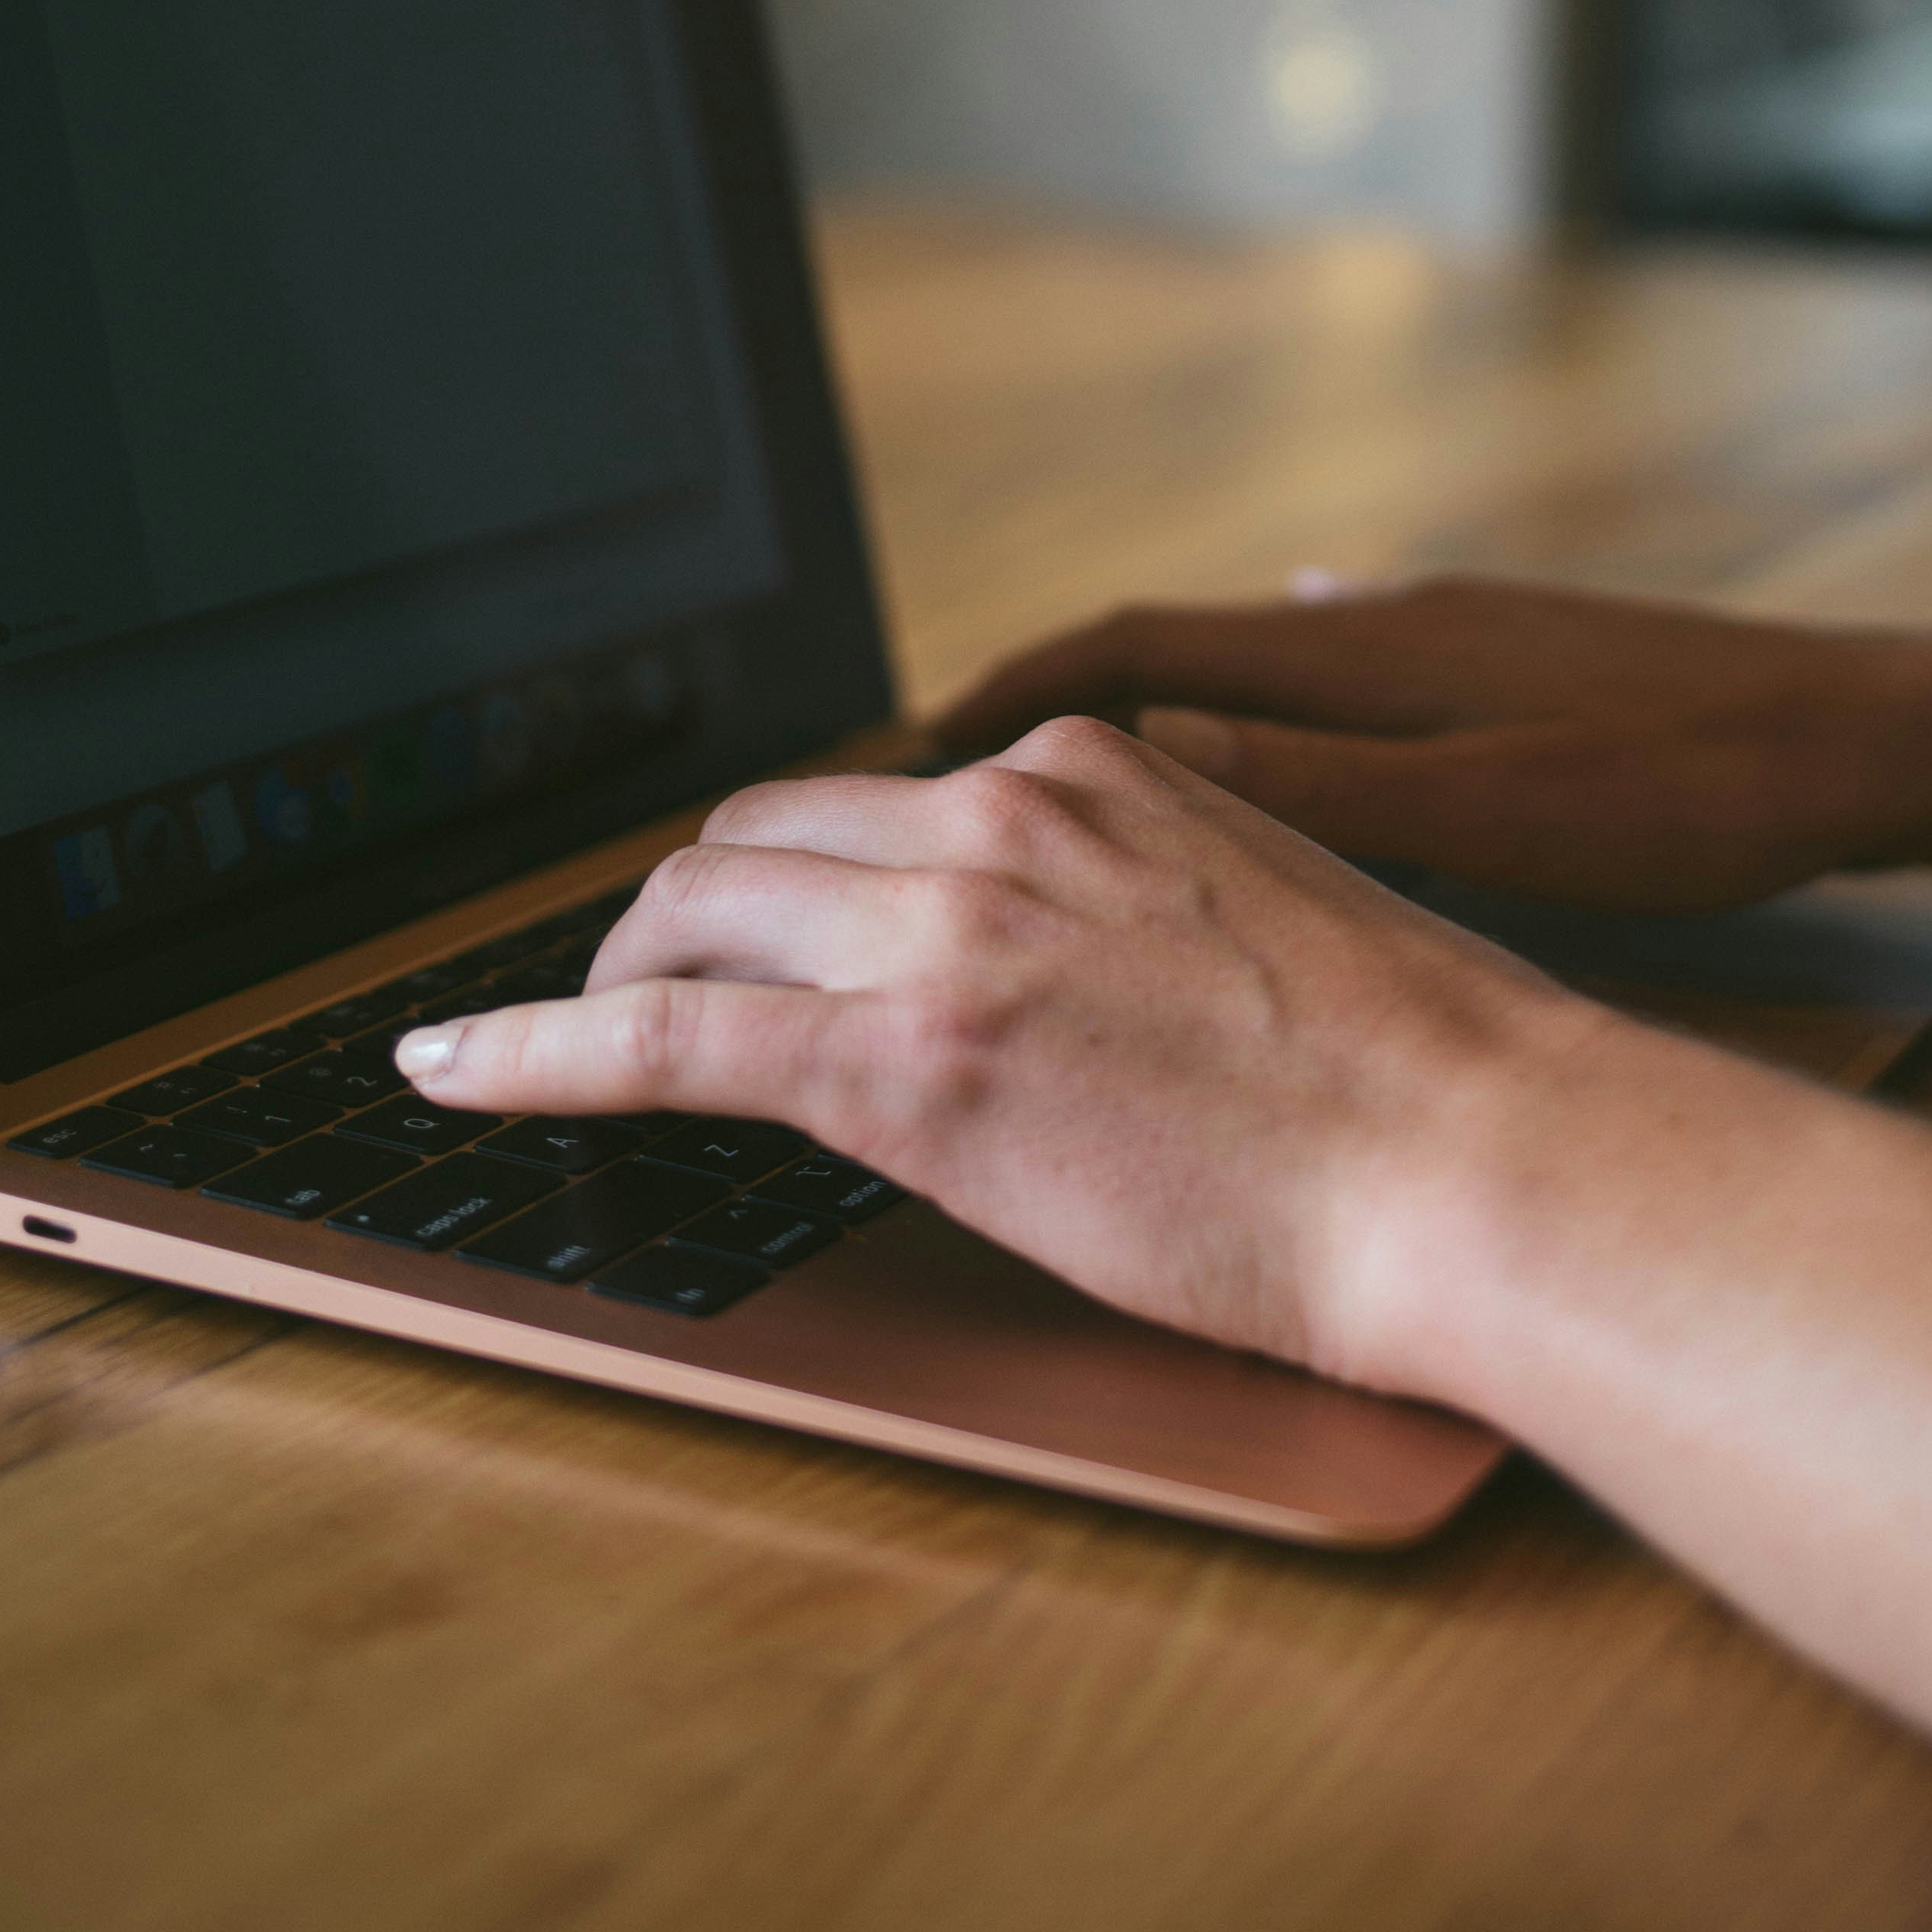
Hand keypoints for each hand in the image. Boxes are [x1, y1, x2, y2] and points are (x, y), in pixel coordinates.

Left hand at [392, 716, 1578, 1386]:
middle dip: (677, 911)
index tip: (743, 915)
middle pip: (754, 839)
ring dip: (604, 975)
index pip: (869, 795)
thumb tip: (1068, 961)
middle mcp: (999, 817)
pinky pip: (656, 1040)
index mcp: (1089, 770)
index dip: (782, 869)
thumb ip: (1135, 901)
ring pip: (690, 916)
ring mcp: (943, 935)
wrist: (1481, 1161)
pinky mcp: (902, 1069)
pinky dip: (527, 1050)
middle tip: (643, 986)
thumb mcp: (1262, 916)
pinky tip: (450, 1071)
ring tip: (547, 1041)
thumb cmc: (1419, 1082)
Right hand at [924, 577, 1931, 908]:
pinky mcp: (1502, 671)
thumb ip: (1323, 791)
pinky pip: (1327, 684)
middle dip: (1038, 711)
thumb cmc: (1700, 793)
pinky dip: (1249, 724)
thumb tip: (1143, 758)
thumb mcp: (1501, 814)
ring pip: (1245, 669)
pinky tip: (1254, 766)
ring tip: (1056, 796)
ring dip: (1138, 721)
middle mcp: (1387, 622)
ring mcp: (1447, 640)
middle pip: (1165, 650)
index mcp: (1365, 653)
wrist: (1870, 739)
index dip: (1005, 697)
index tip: (902, 748)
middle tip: (936, 784)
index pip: (1132, 652)